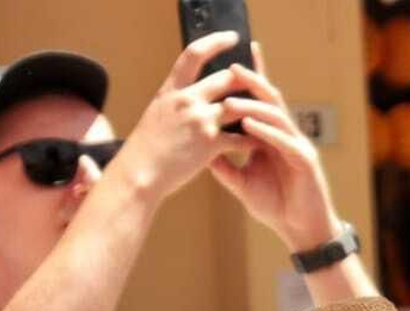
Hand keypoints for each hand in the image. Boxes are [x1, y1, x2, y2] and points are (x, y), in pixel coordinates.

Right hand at [104, 32, 254, 202]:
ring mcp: (199, 120)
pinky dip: (254, 140)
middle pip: (227, 79)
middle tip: (263, 86)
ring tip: (270, 115)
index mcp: (171, 90)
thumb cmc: (148, 147)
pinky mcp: (210, 144)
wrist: (140, 173)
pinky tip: (262, 144)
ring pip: (239, 106)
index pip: (194, 55)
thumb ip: (177, 100)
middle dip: (246, 82)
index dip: (215, 42)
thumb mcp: (158, 113)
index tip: (232, 38)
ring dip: (255, 111)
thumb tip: (195, 91)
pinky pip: (242, 138)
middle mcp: (186, 100)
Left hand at [206, 44, 342, 251]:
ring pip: (277, 117)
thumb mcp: (241, 183)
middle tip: (232, 66)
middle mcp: (286, 136)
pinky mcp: (306, 161)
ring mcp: (297, 146)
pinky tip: (249, 125)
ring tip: (231, 100)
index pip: (259, 104)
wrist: (301, 230)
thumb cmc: (277, 207)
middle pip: (270, 101)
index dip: (249, 82)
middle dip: (252, 82)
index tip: (230, 61)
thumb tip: (199, 149)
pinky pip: (285, 141)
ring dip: (253, 107)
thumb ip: (224, 165)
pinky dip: (267, 132)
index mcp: (272, 138)